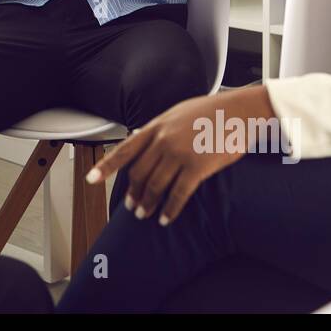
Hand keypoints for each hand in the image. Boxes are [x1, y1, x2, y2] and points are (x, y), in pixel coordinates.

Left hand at [85, 87, 275, 224]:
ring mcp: (179, 154)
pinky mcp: (198, 167)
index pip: (124, 150)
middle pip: (139, 173)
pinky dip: (170, 209)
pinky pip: (178, 194)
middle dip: (133, 193)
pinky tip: (166, 219)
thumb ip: (158, 128)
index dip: (106, 167)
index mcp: (156, 126)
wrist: (239, 111)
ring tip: (144, 215)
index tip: (90, 180)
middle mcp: (163, 140)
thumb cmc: (210, 112)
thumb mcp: (176, 113)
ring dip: (148, 203)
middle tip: (131, 206)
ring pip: (155, 185)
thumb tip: (139, 138)